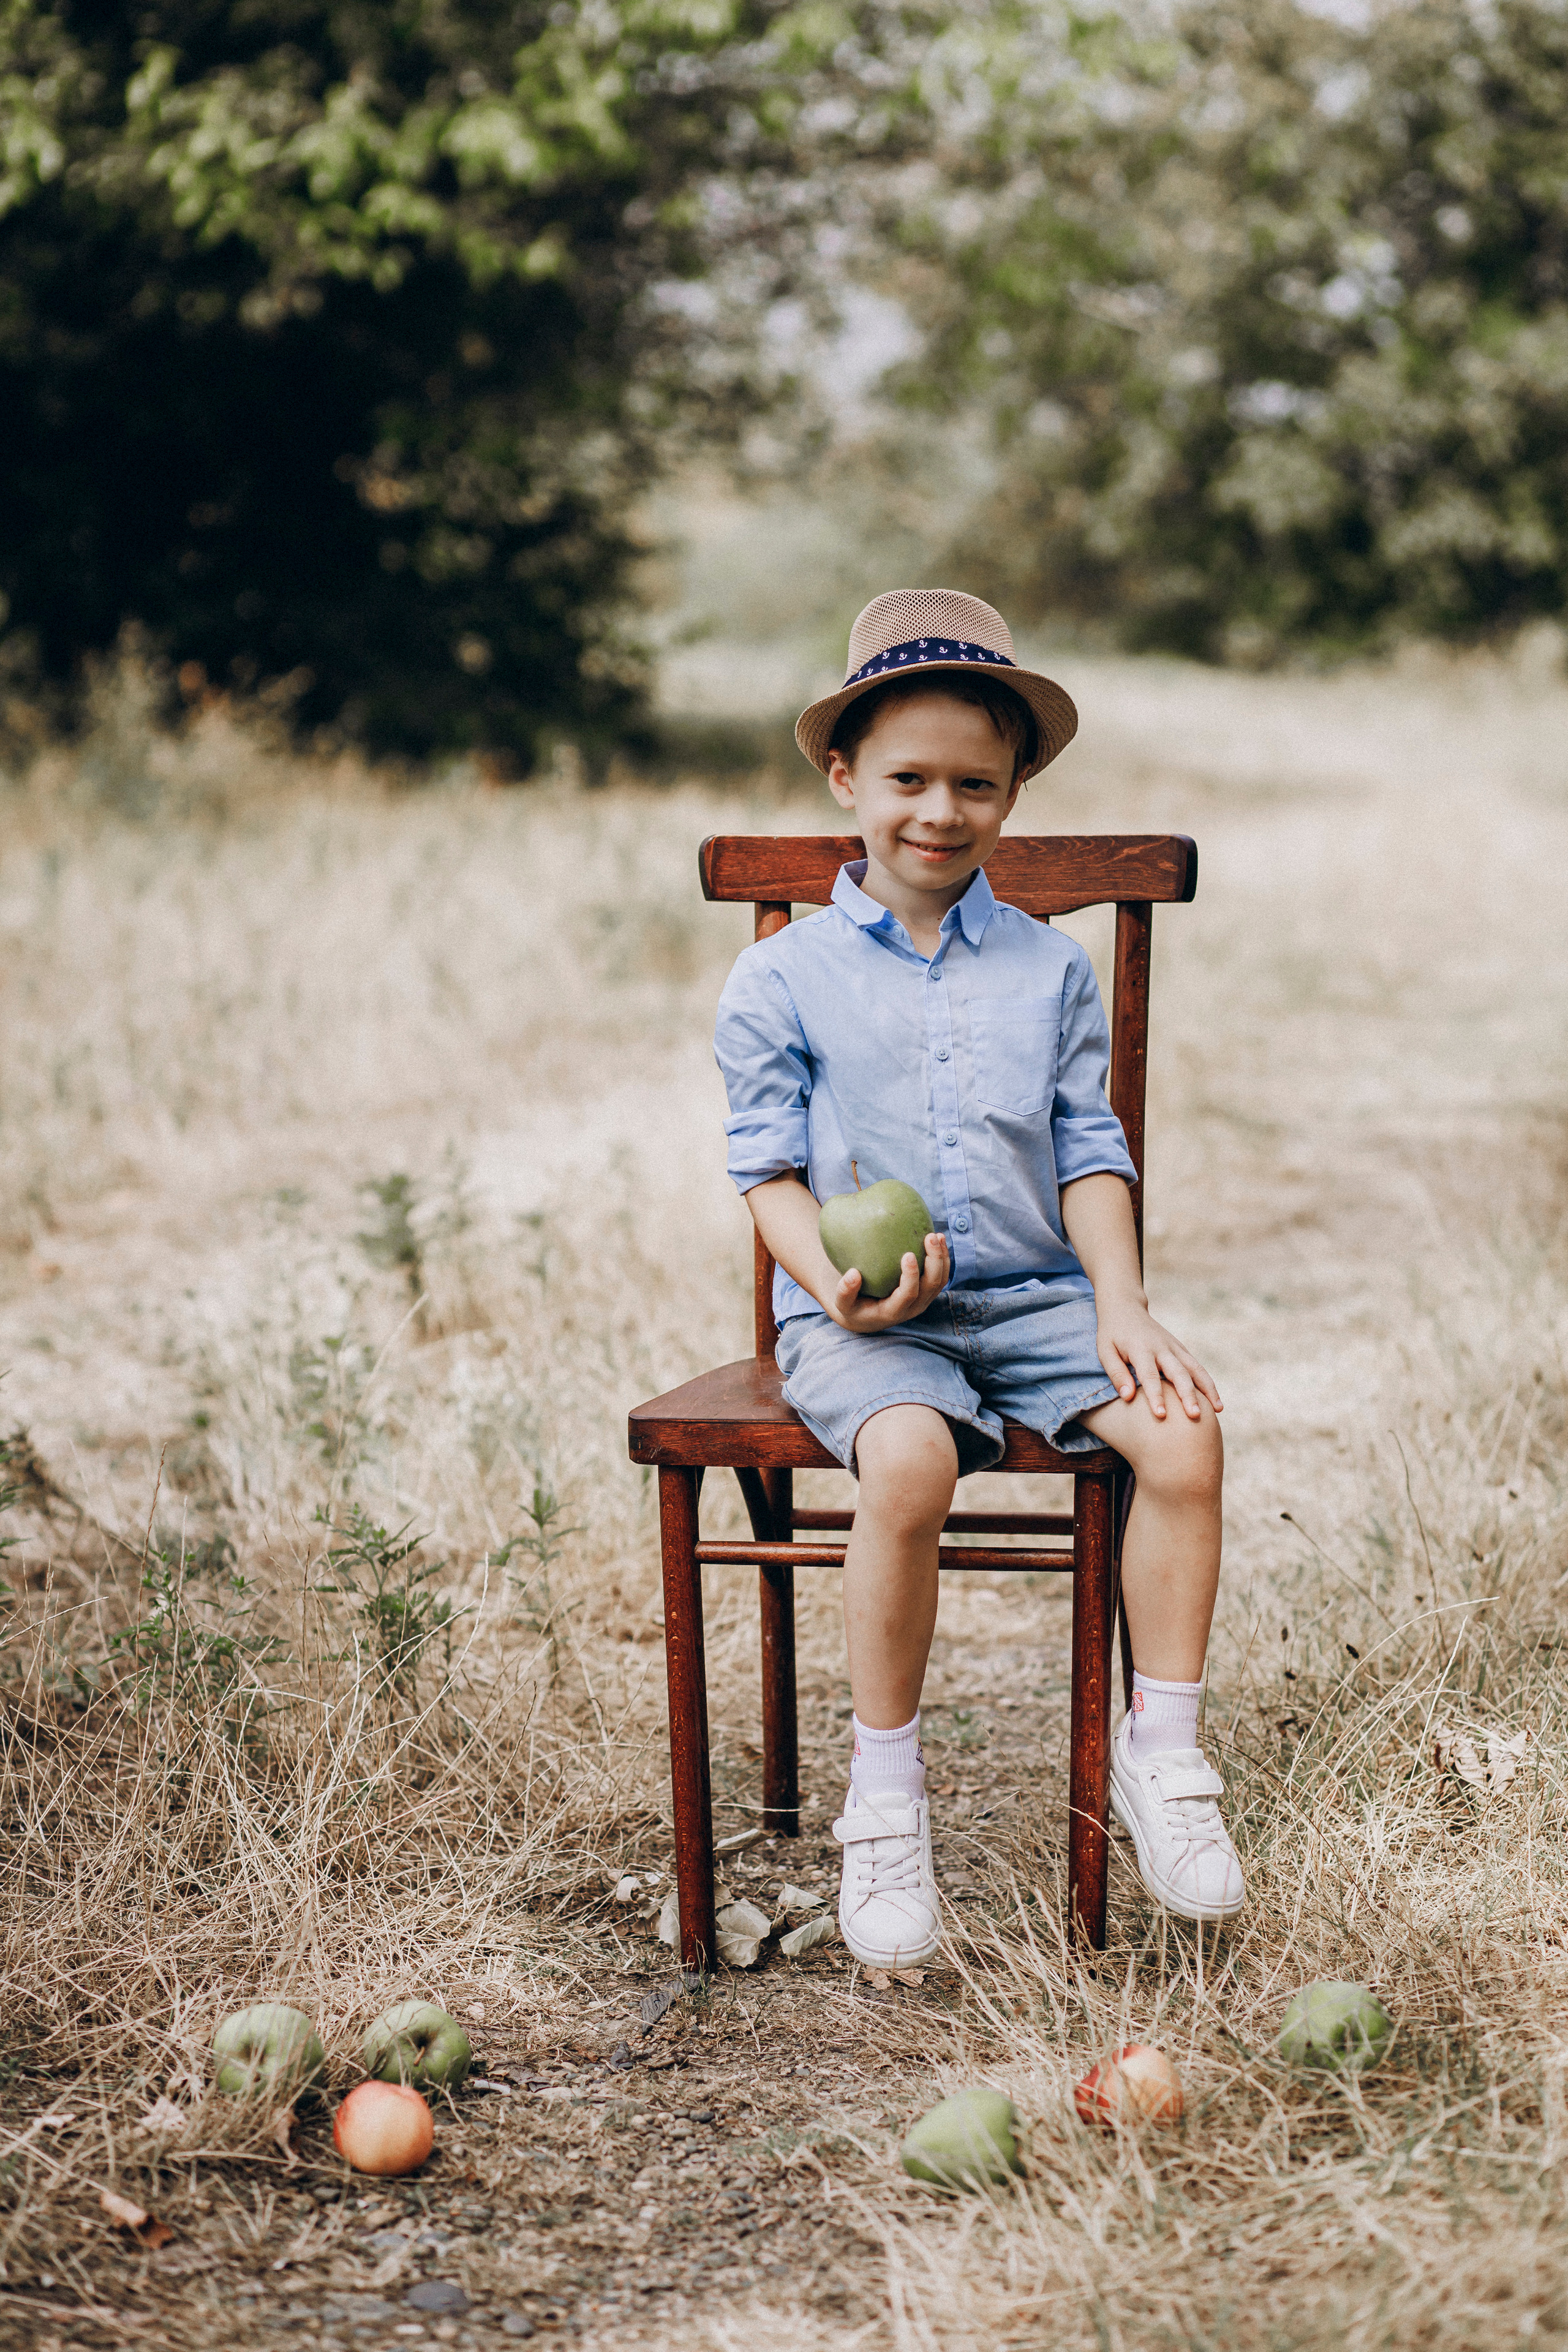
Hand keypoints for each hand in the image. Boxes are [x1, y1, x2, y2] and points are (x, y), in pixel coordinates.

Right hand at [828, 1233, 949, 1331]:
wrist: (866, 1317)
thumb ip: (845, 1291)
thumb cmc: (853, 1307)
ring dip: (942, 1258)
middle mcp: (912, 1308)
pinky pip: (940, 1276)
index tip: (907, 1254)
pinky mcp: (926, 1293)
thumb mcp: (842, 1304)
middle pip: (932, 1285)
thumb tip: (853, 1274)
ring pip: (940, 1281)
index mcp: (893, 1312)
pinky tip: (939, 1239)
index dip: (911, 1276)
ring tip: (937, 1235)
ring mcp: (922, 1301)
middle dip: (934, 1260)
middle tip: (929, 1236)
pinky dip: (943, 1259)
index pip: (908, 1294)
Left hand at [1094, 1293, 1221, 1421]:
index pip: (1149, 1375)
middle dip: (1187, 1395)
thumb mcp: (1105, 1351)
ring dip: (1207, 1389)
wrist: (1125, 1307)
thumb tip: (1128, 1398)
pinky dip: (1207, 1383)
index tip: (1161, 1415)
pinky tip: (1215, 1401)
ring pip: (1195, 1368)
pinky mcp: (1180, 1348)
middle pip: (1178, 1372)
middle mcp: (1161, 1347)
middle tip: (1194, 1416)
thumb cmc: (1112, 1334)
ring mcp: (1174, 1347)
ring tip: (1218, 1410)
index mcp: (1140, 1348)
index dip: (1156, 1396)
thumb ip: (1116, 1374)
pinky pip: (1197, 1367)